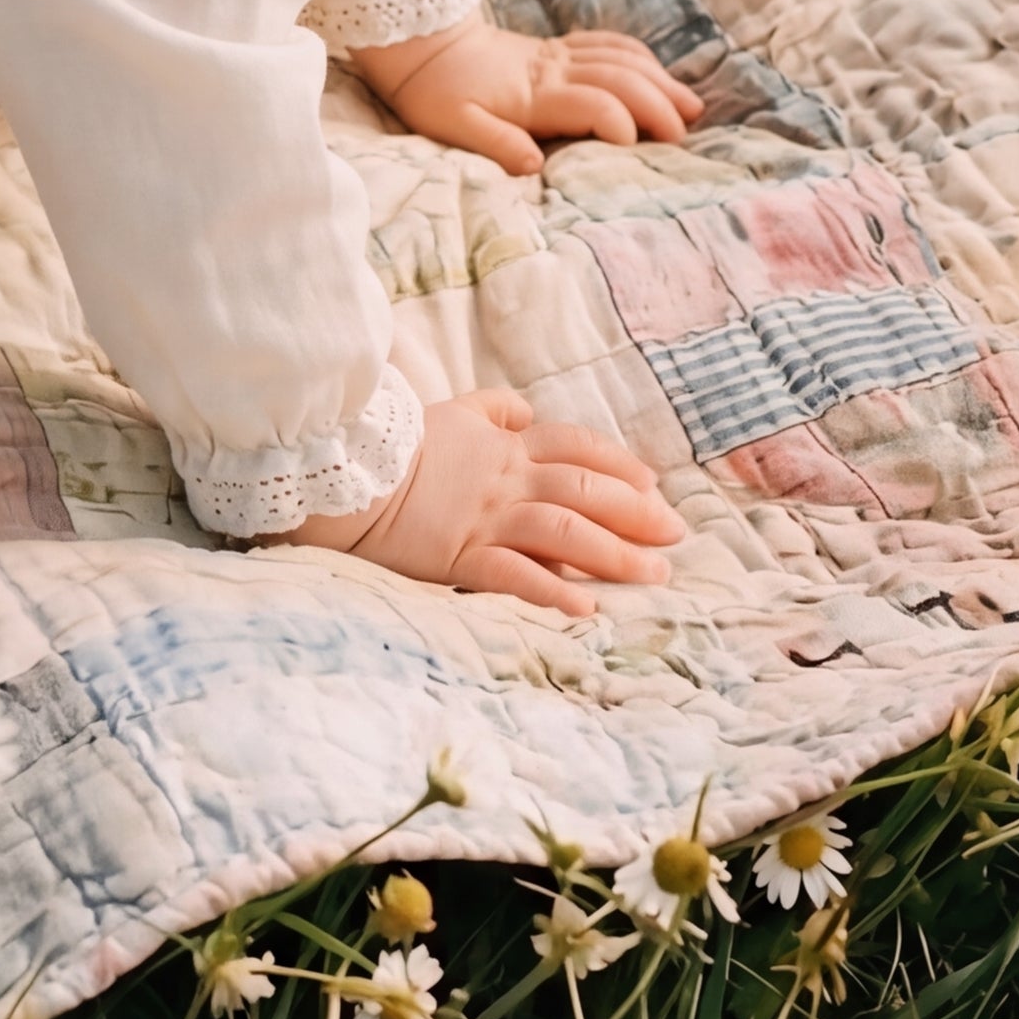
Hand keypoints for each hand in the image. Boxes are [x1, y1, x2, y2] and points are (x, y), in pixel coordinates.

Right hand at [296, 385, 679, 617]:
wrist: (344, 471)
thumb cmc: (393, 444)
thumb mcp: (448, 411)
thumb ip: (492, 409)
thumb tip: (527, 412)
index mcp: (503, 446)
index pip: (575, 447)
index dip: (618, 464)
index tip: (653, 484)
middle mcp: (504, 480)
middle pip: (584, 492)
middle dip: (637, 513)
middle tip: (675, 536)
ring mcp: (484, 518)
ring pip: (564, 532)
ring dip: (613, 555)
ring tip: (653, 575)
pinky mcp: (458, 556)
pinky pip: (514, 575)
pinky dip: (552, 591)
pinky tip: (586, 609)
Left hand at [351, 20, 699, 177]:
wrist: (423, 44)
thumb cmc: (435, 93)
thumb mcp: (453, 126)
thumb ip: (496, 143)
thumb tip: (535, 167)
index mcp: (533, 94)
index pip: (593, 102)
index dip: (619, 121)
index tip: (636, 147)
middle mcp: (554, 70)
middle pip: (621, 78)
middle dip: (657, 104)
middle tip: (683, 136)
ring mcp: (559, 55)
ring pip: (622, 59)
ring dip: (659, 81)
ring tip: (691, 107)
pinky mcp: (557, 49)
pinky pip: (608, 44)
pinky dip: (639, 57)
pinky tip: (658, 74)